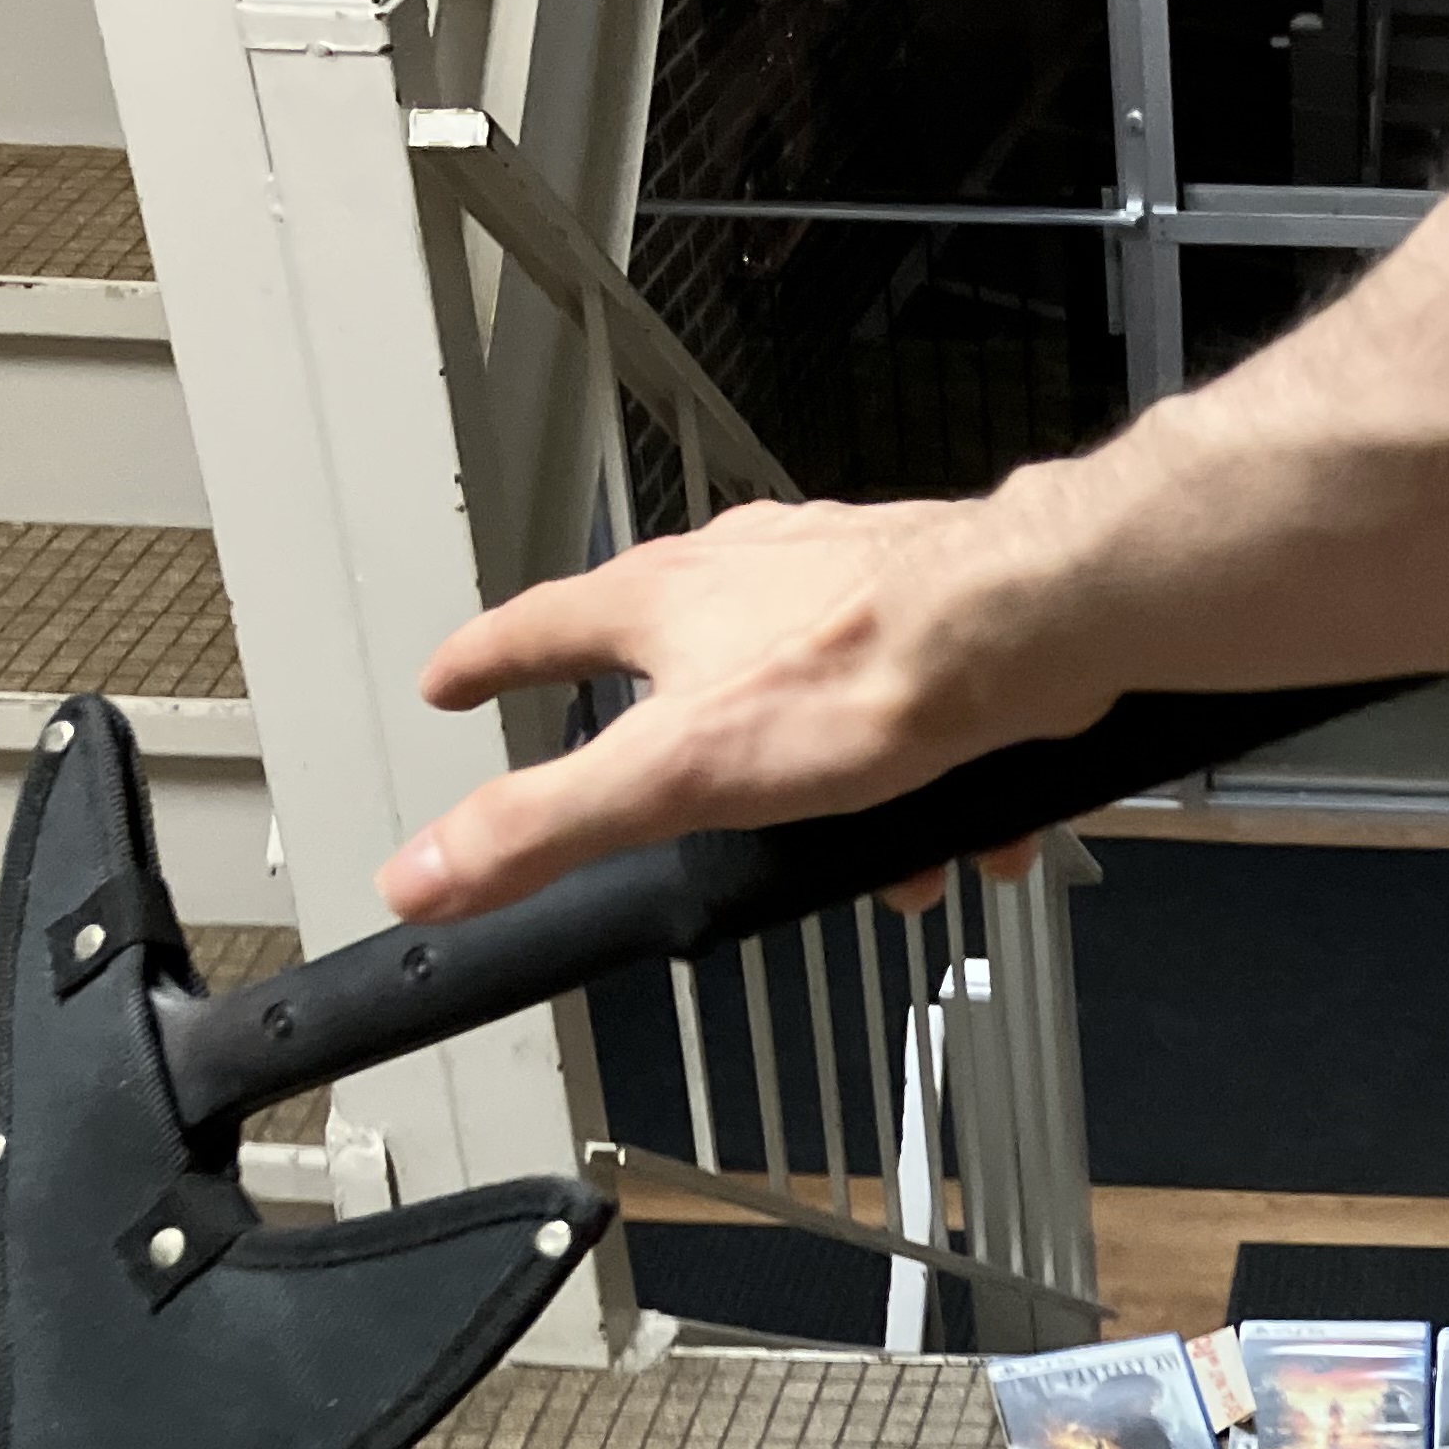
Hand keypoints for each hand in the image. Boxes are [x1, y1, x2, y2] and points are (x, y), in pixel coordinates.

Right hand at [375, 495, 1093, 921]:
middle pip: (673, 659)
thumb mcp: (675, 777)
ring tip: (874, 857)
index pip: (534, 627)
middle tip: (689, 804)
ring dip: (831, 791)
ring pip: (801, 697)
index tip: (450, 681)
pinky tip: (956, 831)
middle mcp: (744, 577)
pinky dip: (921, 784)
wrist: (1022, 627)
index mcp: (662, 604)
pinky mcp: (924, 618)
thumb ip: (549, 825)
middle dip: (690, 759)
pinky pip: (903, 713)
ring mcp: (838, 589)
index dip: (483, 662)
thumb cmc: (865, 674)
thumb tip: (427, 872)